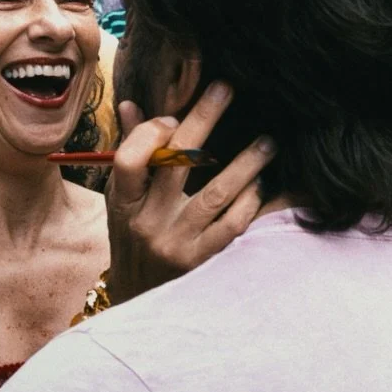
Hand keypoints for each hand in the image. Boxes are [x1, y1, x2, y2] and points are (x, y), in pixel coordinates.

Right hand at [106, 82, 274, 303]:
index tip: (173, 117)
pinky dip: (250, 200)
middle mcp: (147, 223)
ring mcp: (175, 244)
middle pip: (176, 164)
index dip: (151, 132)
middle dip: (203, 119)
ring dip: (246, 163)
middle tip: (226, 88)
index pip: (129, 158)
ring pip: (216, 193)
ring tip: (268, 142)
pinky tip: (262, 184)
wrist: (140, 303)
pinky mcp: (202, 263)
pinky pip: (233, 224)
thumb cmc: (134, 239)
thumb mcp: (123, 201)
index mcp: (123, 202)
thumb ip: (131, 153)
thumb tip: (131, 104)